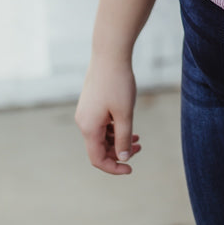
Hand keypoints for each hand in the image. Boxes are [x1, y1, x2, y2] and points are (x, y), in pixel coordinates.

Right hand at [75, 56, 141, 175]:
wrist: (109, 55)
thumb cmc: (118, 84)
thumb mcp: (125, 114)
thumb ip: (123, 139)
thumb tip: (123, 158)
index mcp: (89, 128)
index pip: (97, 159)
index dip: (114, 168)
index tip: (131, 169)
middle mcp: (83, 122)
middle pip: (99, 148)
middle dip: (118, 152)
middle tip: (140, 148)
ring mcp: (85, 112)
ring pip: (101, 136)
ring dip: (118, 140)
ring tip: (138, 138)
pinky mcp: (90, 104)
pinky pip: (100, 124)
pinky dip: (114, 129)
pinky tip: (128, 125)